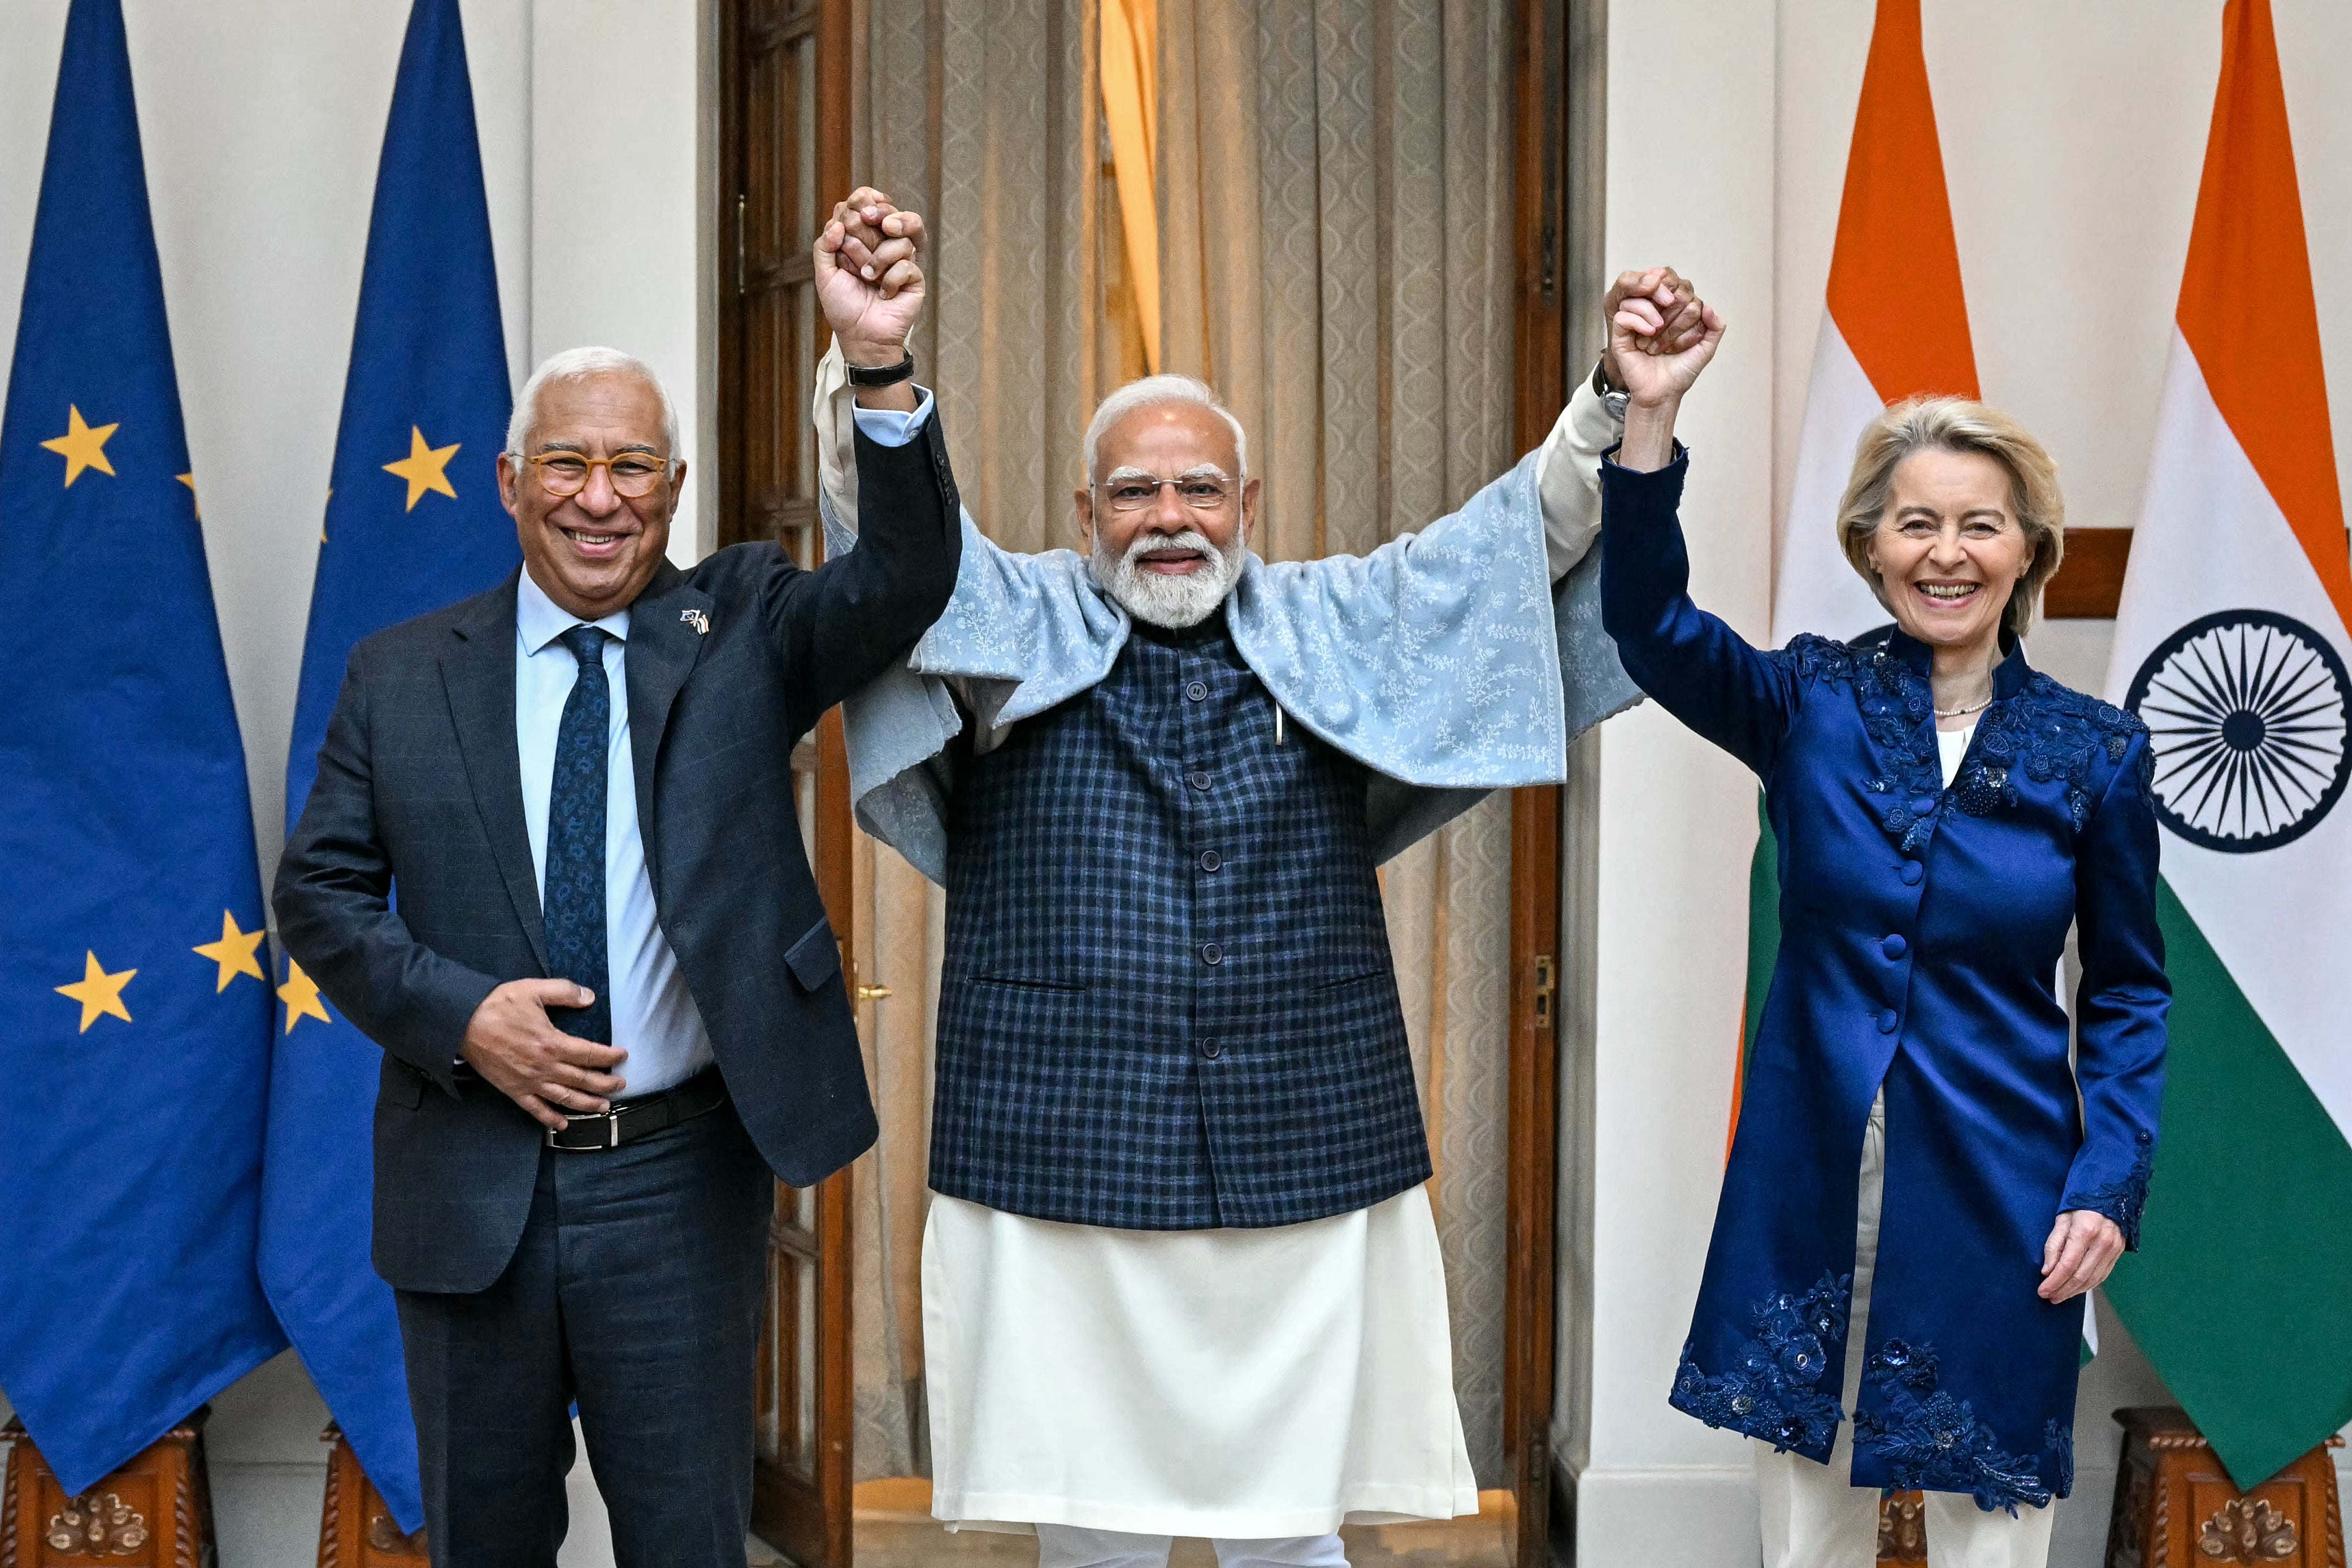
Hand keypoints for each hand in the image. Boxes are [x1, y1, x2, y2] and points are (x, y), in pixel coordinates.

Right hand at [460, 979, 628, 1131]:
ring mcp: (529, 1082)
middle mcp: (544, 1067)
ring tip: (604, 1107)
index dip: (609, 1056)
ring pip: (565, 1098)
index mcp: (552, 1043)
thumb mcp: (533, 990)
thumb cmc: (498, 1006)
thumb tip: (590, 997)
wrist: (462, 1024)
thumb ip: (564, 992)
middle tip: (622, 1084)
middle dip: (606, 1084)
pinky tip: (562, 1125)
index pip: (590, 1054)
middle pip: (583, 1080)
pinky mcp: (514, 1090)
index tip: (623, 1056)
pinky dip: (550, 1119)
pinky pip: (535, 1109)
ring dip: (587, 1104)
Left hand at [816, 187, 926, 368]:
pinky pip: (907, 265)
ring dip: (878, 255)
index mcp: (862, 239)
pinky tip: (883, 293)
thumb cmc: (843, 306)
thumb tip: (837, 224)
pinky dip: (890, 279)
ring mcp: (902, 260)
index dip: (864, 200)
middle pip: (890, 213)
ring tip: (867, 276)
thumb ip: (824, 245)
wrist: (860, 336)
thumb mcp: (824, 274)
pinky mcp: (915, 277)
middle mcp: (883, 245)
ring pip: (900, 237)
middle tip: (867, 218)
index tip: (857, 209)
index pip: (867, 206)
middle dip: (878, 214)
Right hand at [1606, 269, 1724, 470]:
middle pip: (1658, 289)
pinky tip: (1649, 332)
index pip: (1675, 288)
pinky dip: (1636, 319)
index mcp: (1672, 313)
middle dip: (1670, 305)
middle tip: (1674, 324)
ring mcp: (1635, 324)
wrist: (1663, 394)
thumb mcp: (1705, 349)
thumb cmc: (1680, 373)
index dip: (1682, 295)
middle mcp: (1653, 314)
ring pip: (1638, 297)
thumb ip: (1715, 328)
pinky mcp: (1621, 335)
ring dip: (1651, 310)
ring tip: (1659, 327)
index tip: (1690, 312)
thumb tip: (1708, 307)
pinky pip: (1623, 315)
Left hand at [2038, 1209, 2125, 1302]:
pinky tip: (2076, 1289)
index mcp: (2085, 1232)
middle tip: (2049, 1297)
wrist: (2109, 1197)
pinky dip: (2088, 1286)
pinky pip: (2102, 1276)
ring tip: (2060, 1296)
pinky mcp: (2118, 1254)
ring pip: (2092, 1280)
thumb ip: (2053, 1245)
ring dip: (2074, 1292)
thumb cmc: (2080, 1206)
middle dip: (2062, 1290)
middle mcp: (2102, 1243)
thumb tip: (2047, 1270)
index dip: (2054, 1282)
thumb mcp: (2061, 1220)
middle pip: (2080, 1276)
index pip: (2067, 1265)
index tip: (2042, 1291)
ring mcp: (2113, 1250)